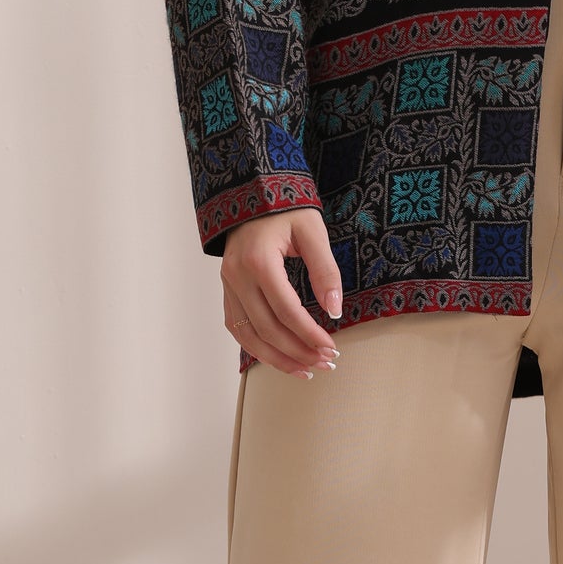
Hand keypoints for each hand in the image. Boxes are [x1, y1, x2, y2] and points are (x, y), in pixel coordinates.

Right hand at [221, 208, 343, 377]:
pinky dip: (257, 347)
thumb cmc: (285, 208)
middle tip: (325, 363)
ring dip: (277, 358)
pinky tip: (278, 357)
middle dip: (297, 351)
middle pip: (266, 328)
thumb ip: (324, 269)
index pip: (286, 310)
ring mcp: (228, 284)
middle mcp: (237, 276)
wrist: (253, 193)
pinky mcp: (227, 290)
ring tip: (305, 370)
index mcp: (259, 260)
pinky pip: (238, 328)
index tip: (331, 348)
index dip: (309, 334)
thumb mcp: (312, 230)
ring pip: (248, 336)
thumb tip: (335, 310)